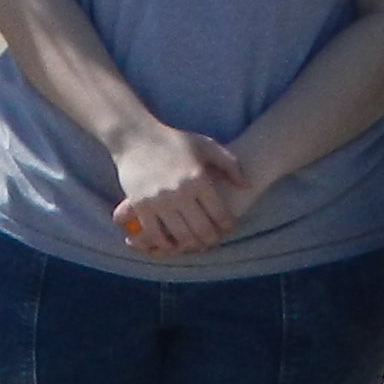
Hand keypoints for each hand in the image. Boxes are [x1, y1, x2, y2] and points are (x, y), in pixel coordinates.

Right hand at [109, 125, 250, 255]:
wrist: (136, 137)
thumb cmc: (174, 140)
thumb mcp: (206, 145)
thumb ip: (231, 164)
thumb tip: (247, 186)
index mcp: (199, 178)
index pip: (220, 214)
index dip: (228, 226)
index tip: (229, 228)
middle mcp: (180, 192)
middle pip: (202, 229)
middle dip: (212, 240)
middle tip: (214, 240)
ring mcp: (159, 200)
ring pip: (181, 236)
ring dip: (191, 246)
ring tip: (196, 244)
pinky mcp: (140, 206)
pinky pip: (155, 234)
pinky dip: (166, 244)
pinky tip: (172, 244)